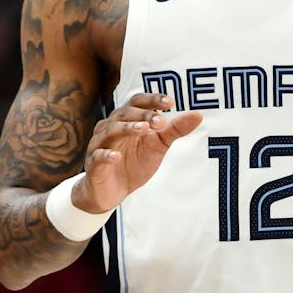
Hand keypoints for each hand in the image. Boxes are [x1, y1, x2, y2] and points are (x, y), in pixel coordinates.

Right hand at [74, 92, 202, 212]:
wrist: (113, 193)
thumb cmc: (134, 163)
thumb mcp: (158, 146)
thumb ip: (175, 130)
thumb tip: (198, 115)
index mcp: (126, 120)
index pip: (137, 102)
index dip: (152, 100)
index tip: (170, 102)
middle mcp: (110, 127)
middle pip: (124, 114)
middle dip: (143, 116)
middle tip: (161, 121)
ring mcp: (100, 145)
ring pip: (110, 131)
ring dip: (127, 129)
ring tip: (143, 130)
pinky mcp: (94, 165)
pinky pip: (98, 157)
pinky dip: (106, 155)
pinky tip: (116, 156)